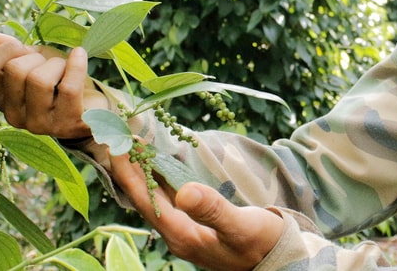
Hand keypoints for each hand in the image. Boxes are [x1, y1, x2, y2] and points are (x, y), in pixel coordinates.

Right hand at [0, 30, 108, 138]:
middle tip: (50, 63)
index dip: (10, 48)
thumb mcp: (32, 59)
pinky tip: (79, 56)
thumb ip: (7, 49)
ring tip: (65, 68)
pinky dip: (76, 65)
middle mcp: (13, 115)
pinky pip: (68, 88)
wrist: (90, 105)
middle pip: (15, 70)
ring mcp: (38, 124)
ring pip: (40, 80)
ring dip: (57, 64)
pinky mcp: (66, 125)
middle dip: (37, 57)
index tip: (27, 50)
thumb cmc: (57, 79)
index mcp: (0, 97)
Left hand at [110, 153, 282, 270]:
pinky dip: (161, 180)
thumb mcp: (241, 226)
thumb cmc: (262, 244)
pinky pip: (168, 200)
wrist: (279, 262)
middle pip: (145, 199)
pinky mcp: (195, 226)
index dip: (129, 174)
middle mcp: (178, 235)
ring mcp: (186, 231)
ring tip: (135, 147)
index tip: (117, 147)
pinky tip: (160, 166)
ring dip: (143, 174)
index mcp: (182, 236)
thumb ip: (213, 210)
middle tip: (120, 138)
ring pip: (155, 199)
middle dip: (130, 170)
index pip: (146, 201)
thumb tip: (184, 191)